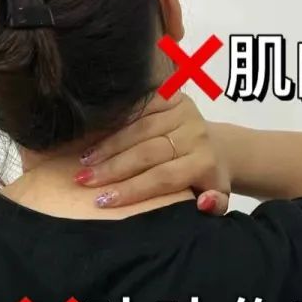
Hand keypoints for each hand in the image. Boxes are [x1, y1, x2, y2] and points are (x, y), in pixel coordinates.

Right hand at [76, 92, 231, 213]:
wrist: (215, 147)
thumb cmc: (204, 180)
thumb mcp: (216, 198)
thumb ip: (214, 206)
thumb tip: (203, 203)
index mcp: (204, 162)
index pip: (163, 177)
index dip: (132, 189)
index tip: (103, 201)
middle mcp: (194, 134)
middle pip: (148, 152)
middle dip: (113, 167)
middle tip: (84, 180)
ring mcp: (181, 111)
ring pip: (139, 129)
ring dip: (108, 145)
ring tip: (84, 160)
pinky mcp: (170, 96)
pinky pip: (137, 107)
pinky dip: (114, 120)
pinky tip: (93, 132)